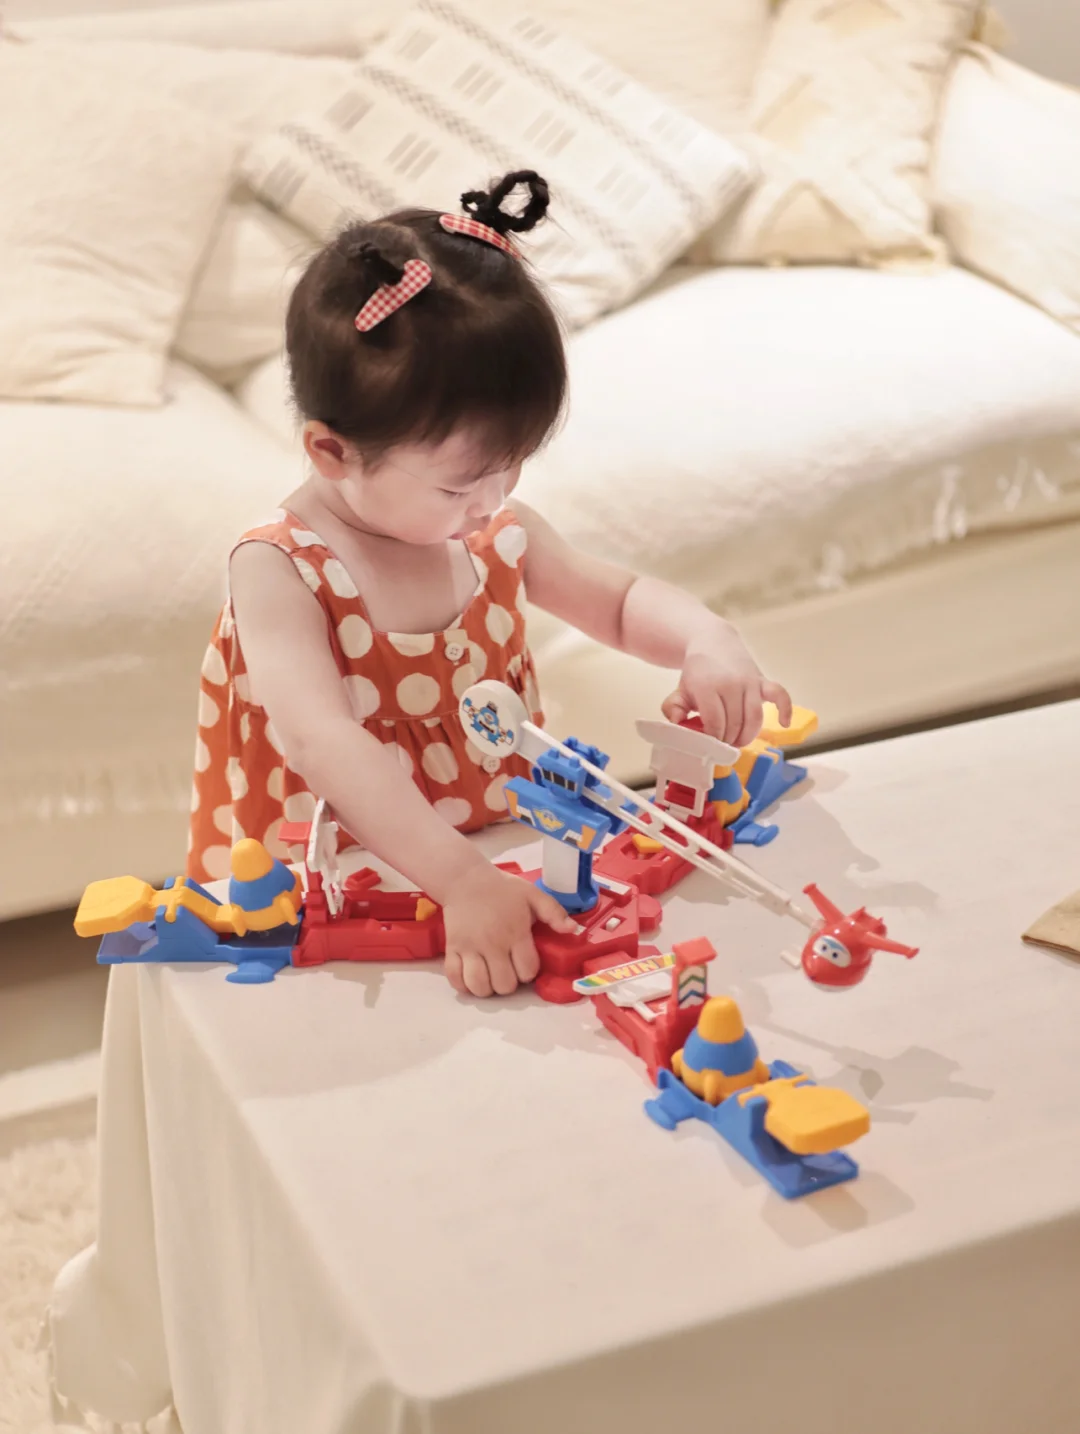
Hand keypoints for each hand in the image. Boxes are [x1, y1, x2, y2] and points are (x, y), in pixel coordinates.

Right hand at [442, 865, 577, 997]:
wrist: (465, 879)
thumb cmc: (502, 889)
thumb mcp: (532, 895)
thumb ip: (554, 913)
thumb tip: (573, 930)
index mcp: (515, 932)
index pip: (527, 970)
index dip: (529, 971)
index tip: (525, 963)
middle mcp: (492, 944)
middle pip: (504, 985)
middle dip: (509, 983)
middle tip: (507, 970)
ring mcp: (470, 948)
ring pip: (479, 986)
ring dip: (487, 988)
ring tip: (490, 977)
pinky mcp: (452, 948)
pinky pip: (454, 978)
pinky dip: (463, 984)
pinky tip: (471, 977)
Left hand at [662, 622, 792, 748]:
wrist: (713, 642)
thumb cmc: (697, 672)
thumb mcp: (679, 690)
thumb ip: (673, 708)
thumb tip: (677, 723)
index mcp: (707, 687)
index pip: (715, 723)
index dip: (713, 740)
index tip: (709, 745)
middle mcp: (731, 684)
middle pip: (735, 724)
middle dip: (728, 740)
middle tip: (722, 745)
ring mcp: (749, 682)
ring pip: (754, 718)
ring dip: (747, 735)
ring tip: (738, 741)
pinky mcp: (762, 680)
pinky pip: (780, 695)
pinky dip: (785, 710)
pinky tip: (784, 723)